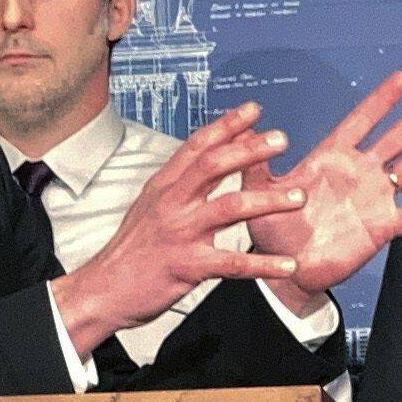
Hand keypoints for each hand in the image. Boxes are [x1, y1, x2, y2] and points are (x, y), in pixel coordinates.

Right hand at [47, 104, 305, 353]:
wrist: (103, 291)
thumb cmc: (131, 250)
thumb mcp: (149, 206)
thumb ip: (179, 184)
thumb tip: (206, 161)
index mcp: (163, 187)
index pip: (196, 146)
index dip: (226, 125)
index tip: (253, 110)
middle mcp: (171, 204)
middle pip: (213, 166)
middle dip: (249, 150)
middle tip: (281, 139)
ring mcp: (179, 234)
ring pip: (229, 209)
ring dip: (267, 201)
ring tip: (298, 197)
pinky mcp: (187, 266)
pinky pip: (232, 263)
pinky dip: (263, 265)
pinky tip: (288, 265)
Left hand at [242, 72, 401, 306]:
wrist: (285, 268)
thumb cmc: (272, 228)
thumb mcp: (259, 191)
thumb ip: (256, 162)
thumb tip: (241, 130)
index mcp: (332, 158)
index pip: (361, 120)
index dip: (382, 100)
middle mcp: (359, 173)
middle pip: (397, 137)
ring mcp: (374, 198)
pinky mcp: (383, 227)